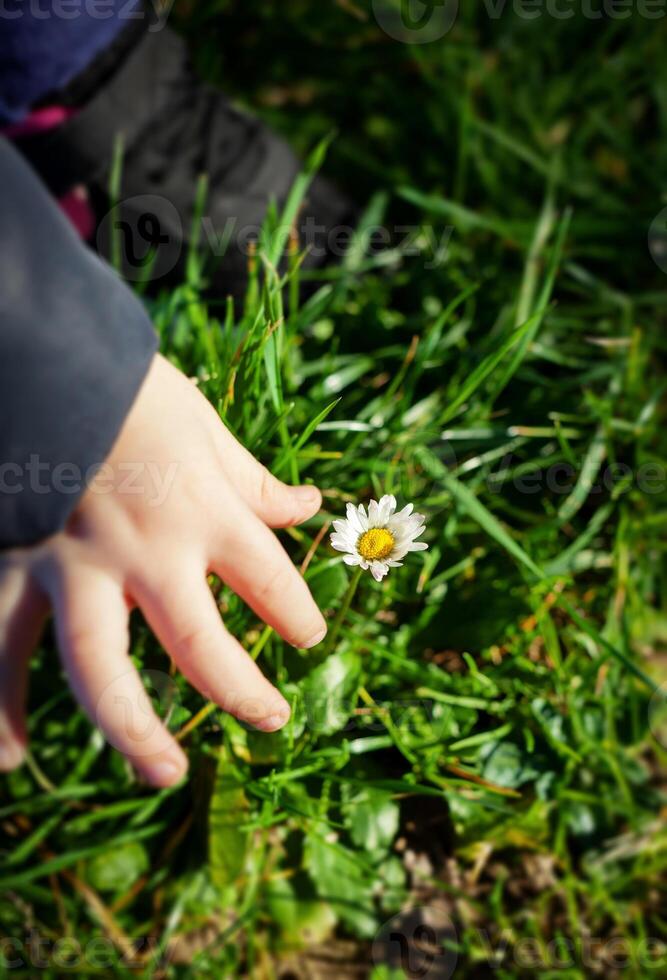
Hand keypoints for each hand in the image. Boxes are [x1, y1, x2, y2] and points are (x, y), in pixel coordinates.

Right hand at [0, 354, 326, 785]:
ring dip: (134, 732)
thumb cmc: (124, 385)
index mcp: (203, 510)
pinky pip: (2, 649)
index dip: (298, 616)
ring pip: (101, 671)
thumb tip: (308, 508)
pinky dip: (0, 709)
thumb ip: (252, 481)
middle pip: (202, 648)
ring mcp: (75, 568)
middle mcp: (145, 551)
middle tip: (272, 720)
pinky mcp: (15, 568)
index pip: (271, 582)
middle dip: (242, 693)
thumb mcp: (204, 426)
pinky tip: (9, 758)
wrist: (37, 356)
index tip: (308, 638)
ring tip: (165, 773)